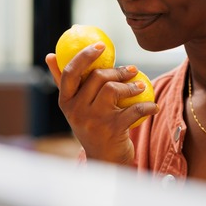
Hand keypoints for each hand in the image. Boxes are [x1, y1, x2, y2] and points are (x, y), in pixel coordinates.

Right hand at [45, 43, 158, 164]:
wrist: (104, 160)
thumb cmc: (91, 126)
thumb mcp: (75, 107)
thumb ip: (64, 83)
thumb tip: (51, 55)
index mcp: (65, 102)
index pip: (70, 72)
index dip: (84, 56)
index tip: (101, 46)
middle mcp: (76, 111)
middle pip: (97, 78)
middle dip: (118, 71)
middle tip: (133, 70)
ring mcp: (94, 121)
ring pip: (114, 89)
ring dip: (132, 85)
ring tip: (142, 86)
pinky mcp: (112, 130)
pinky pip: (134, 109)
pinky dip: (147, 106)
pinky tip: (154, 107)